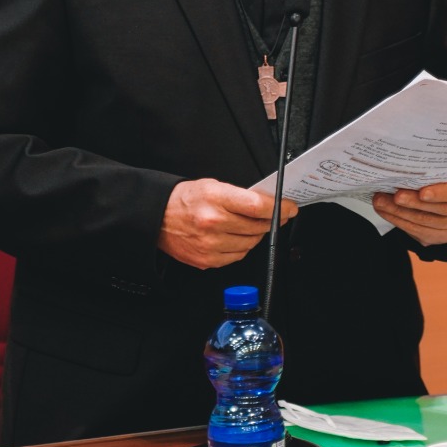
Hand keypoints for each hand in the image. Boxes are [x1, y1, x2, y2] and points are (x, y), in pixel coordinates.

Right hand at [159, 179, 298, 269]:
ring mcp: (210, 244)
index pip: (257, 206)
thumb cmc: (185, 200)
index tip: (290, 208)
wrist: (157, 217)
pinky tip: (236, 238)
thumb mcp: (212, 185)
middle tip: (276, 216)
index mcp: (215, 199)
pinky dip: (242, 247)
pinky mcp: (207, 260)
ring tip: (252, 225)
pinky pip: (237, 256)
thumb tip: (268, 204)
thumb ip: (240, 196)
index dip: (280, 208)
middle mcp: (213, 223)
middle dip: (271, 221)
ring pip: (250, 243)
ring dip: (257, 235)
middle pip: (258, 226)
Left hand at [371, 165, 446, 245]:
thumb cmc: (440, 172)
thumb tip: (400, 163)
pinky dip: (401, 223)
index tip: (422, 192)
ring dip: (400, 213)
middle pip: (441, 209)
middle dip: (413, 202)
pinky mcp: (443, 236)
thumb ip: (430, 165)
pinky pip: (420, 233)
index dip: (441, 192)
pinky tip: (387, 213)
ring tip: (381, 202)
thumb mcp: (441, 164)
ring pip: (427, 222)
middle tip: (393, 196)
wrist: (445, 191)